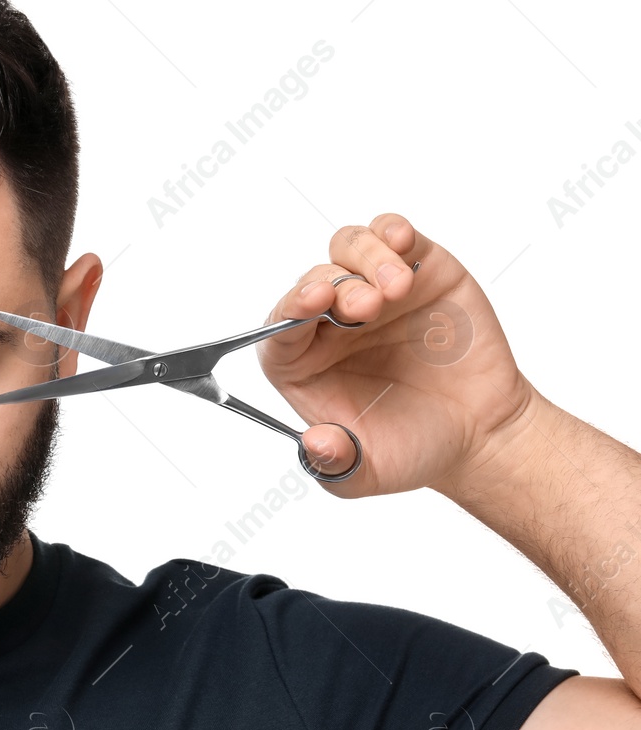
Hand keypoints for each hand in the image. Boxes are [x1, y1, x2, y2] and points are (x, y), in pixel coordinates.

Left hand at [257, 214, 541, 497]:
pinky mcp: (419, 270)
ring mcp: (374, 293)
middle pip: (314, 281)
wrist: (479, 434)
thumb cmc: (414, 450)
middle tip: (366, 308)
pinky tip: (401, 242)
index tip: (311, 302)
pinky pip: (393, 235)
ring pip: (348, 248)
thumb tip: (313, 444)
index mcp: (303, 365)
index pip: (279, 328)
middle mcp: (331, 325)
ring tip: (396, 289)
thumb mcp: (367, 472)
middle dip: (336, 288)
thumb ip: (334, 463)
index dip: (290, 310)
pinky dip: (392, 229)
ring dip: (366, 259)